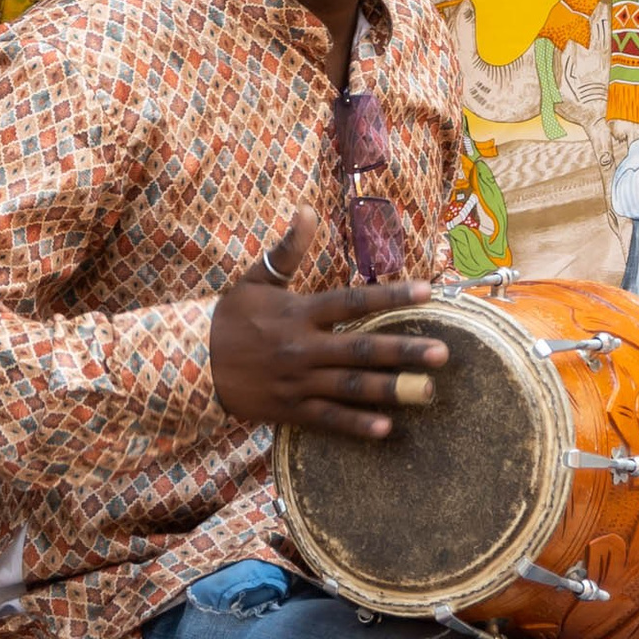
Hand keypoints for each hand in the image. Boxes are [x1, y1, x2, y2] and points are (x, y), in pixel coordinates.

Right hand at [207, 209, 447, 444]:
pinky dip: (357, 425)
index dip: (392, 296)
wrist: (194, 363)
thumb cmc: (231, 317)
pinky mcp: (291, 410)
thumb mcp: (256, 279)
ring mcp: (299, 382)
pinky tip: (387, 428)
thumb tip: (307, 209)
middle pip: (362, 349)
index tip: (428, 290)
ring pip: (352, 387)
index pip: (354, 302)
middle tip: (444, 352)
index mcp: (300, 312)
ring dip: (392, 389)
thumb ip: (288, 250)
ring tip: (428, 391)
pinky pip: (329, 419)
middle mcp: (303, 348)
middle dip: (404, 350)